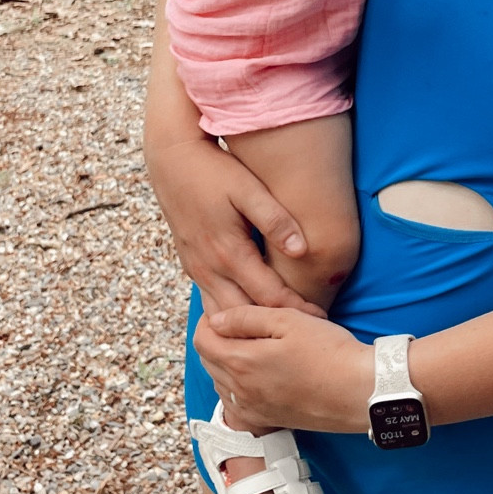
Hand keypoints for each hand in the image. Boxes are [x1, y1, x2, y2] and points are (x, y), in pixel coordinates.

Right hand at [143, 133, 325, 314]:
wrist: (171, 160)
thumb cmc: (214, 170)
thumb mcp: (248, 189)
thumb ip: (274, 219)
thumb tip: (302, 249)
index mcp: (228, 253)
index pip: (268, 296)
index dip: (296, 310)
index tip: (321, 319)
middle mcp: (209, 268)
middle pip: (245, 314)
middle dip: (274, 325)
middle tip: (306, 333)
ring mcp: (196, 269)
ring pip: (223, 313)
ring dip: (249, 325)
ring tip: (279, 331)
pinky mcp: (191, 265)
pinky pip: (211, 301)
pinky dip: (231, 314)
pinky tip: (249, 318)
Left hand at [194, 305, 373, 433]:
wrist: (360, 391)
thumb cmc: (328, 351)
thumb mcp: (288, 320)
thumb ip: (246, 318)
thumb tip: (217, 320)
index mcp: (241, 363)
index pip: (202, 340)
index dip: (208, 321)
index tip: (226, 310)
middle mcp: (240, 391)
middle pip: (208, 362)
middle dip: (216, 340)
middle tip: (239, 325)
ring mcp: (253, 409)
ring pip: (221, 383)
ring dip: (226, 363)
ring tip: (251, 347)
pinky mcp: (268, 420)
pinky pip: (237, 403)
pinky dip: (238, 386)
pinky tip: (259, 374)